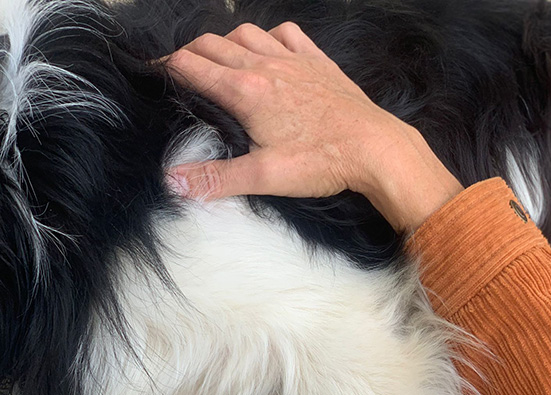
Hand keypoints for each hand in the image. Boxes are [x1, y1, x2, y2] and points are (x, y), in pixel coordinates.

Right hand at [166, 22, 462, 229]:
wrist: (374, 147)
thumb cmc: (321, 162)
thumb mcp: (265, 176)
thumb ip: (217, 178)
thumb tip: (174, 182)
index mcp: (247, 91)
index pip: (193, 67)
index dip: (167, 67)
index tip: (153, 74)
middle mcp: (266, 66)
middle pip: (213, 45)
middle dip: (190, 53)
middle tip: (180, 71)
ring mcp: (294, 60)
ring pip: (246, 33)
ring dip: (225, 42)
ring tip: (218, 60)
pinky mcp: (318, 62)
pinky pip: (286, 33)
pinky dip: (268, 36)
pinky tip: (268, 50)